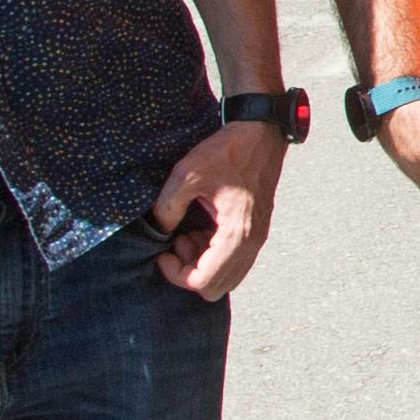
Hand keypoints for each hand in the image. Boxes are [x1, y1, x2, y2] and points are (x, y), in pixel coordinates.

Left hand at [150, 118, 289, 301]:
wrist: (261, 132)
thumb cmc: (228, 152)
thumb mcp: (187, 174)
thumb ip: (167, 207)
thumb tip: (159, 229)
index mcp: (236, 235)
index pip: (203, 281)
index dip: (176, 274)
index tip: (162, 252)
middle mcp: (251, 243)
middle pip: (217, 287)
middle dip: (190, 272)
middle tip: (175, 246)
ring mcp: (257, 238)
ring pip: (226, 276)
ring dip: (202, 264)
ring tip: (185, 235)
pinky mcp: (256, 229)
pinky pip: (234, 260)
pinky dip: (213, 254)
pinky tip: (200, 229)